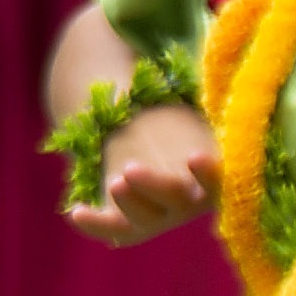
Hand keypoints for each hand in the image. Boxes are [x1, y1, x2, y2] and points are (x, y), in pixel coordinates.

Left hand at [69, 102, 218, 245]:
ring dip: (130, 202)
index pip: (218, 181)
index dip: (209, 174)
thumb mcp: (186, 112)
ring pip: (147, 218)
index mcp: (211, 176)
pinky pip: (114, 230)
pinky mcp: (130, 225)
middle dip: (155, 185)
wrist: (147, 144)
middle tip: (130, 169)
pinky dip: (95, 224)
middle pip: (178, 201)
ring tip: (115, 181)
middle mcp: (189, 202)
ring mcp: (160, 217)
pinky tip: (76, 212)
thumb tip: (189, 64)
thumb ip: (189, 99)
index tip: (194, 156)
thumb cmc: (175, 123)